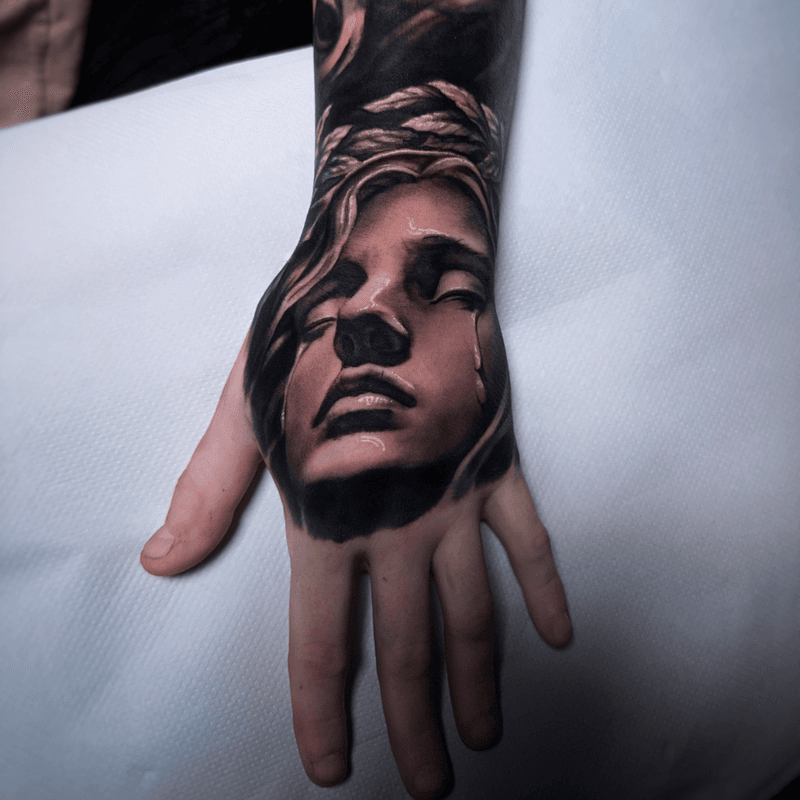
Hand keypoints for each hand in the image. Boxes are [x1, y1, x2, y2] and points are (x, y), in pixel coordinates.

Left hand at [141, 333, 570, 799]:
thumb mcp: (242, 411)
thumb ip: (208, 492)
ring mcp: (457, 496)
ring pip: (475, 612)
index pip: (323, 641)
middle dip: (414, 725)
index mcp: (328, 516)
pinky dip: (544, 588)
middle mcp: (397, 523)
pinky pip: (528, 539)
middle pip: (407, 647)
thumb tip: (161, 561)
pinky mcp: (498, 462)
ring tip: (484, 735)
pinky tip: (559, 635)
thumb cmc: (311, 330)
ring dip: (480, 680)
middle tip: (430, 786)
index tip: (335, 766)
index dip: (325, 711)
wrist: (393, 261)